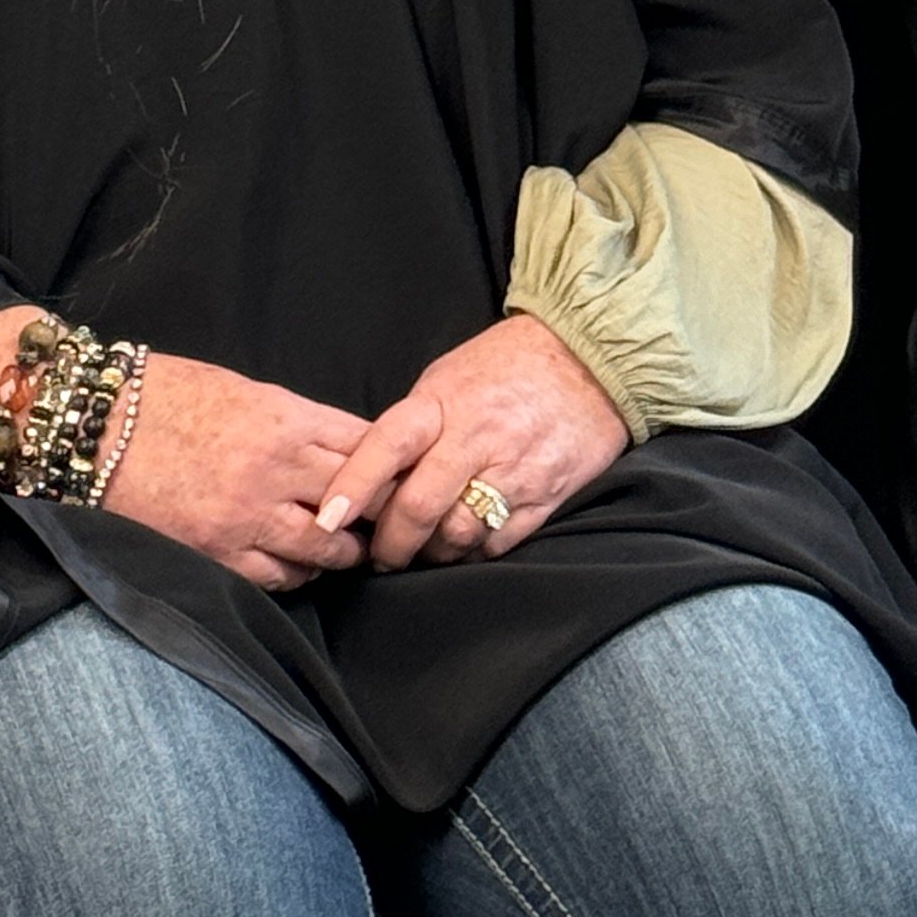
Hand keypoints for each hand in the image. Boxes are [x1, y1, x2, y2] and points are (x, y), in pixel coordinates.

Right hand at [0, 319, 369, 592]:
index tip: (399, 473)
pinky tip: (295, 564)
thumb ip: (296, 421)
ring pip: (327, 549)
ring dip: (341, 551)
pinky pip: (281, 578)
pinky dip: (297, 574)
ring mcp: (245, 516)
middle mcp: (273, 468)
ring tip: (341, 547)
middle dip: (377, 511)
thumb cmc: (163, 397)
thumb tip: (348, 448)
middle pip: (360, 501)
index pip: (367, 445)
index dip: (390, 463)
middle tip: (383, 519)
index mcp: (283, 417)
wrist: (89, 426)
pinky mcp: (216, 553)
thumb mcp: (241, 390)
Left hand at [327, 319, 629, 572]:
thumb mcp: (447, 377)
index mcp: (442, 403)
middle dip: (391, 543)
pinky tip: (464, 546)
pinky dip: (473, 553)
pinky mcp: (545, 498)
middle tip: (378, 556)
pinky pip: (498, 543)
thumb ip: (413, 423)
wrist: (589, 359)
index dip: (353, 486)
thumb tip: (374, 470)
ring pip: (457, 534)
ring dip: (432, 553)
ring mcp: (513, 471)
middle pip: (419, 506)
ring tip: (423, 551)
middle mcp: (476, 438)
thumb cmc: (506, 366)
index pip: (385, 446)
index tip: (328, 520)